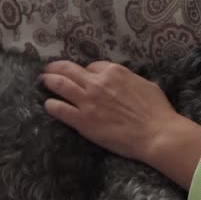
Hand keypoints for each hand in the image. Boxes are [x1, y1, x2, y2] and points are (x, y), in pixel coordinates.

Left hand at [41, 60, 200, 189]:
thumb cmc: (157, 110)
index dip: (87, 71)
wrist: (156, 133)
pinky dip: (51, 105)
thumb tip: (127, 82)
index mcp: (114, 71)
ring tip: (43, 81)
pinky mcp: (82, 120)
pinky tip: (48, 105)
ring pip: (59, 85)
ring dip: (49, 81)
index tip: (84, 76)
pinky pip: (59, 109)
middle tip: (49, 70)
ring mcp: (87, 101)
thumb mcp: (146, 84)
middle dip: (56, 68)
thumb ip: (130, 80)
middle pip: (69, 69)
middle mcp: (97, 82)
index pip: (92, 66)